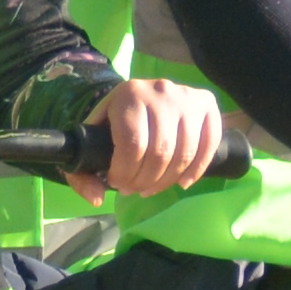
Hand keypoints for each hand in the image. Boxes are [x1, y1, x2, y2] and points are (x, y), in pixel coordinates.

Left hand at [87, 78, 225, 197]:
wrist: (135, 97)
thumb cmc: (112, 124)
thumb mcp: (89, 143)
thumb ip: (82, 175)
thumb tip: (97, 198)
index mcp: (129, 95)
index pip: (132, 144)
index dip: (125, 172)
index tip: (117, 183)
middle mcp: (161, 91)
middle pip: (160, 152)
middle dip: (145, 180)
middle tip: (134, 189)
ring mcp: (187, 97)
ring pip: (184, 152)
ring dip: (167, 180)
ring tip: (152, 187)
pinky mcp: (206, 104)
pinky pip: (208, 144)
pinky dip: (196, 170)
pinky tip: (181, 182)